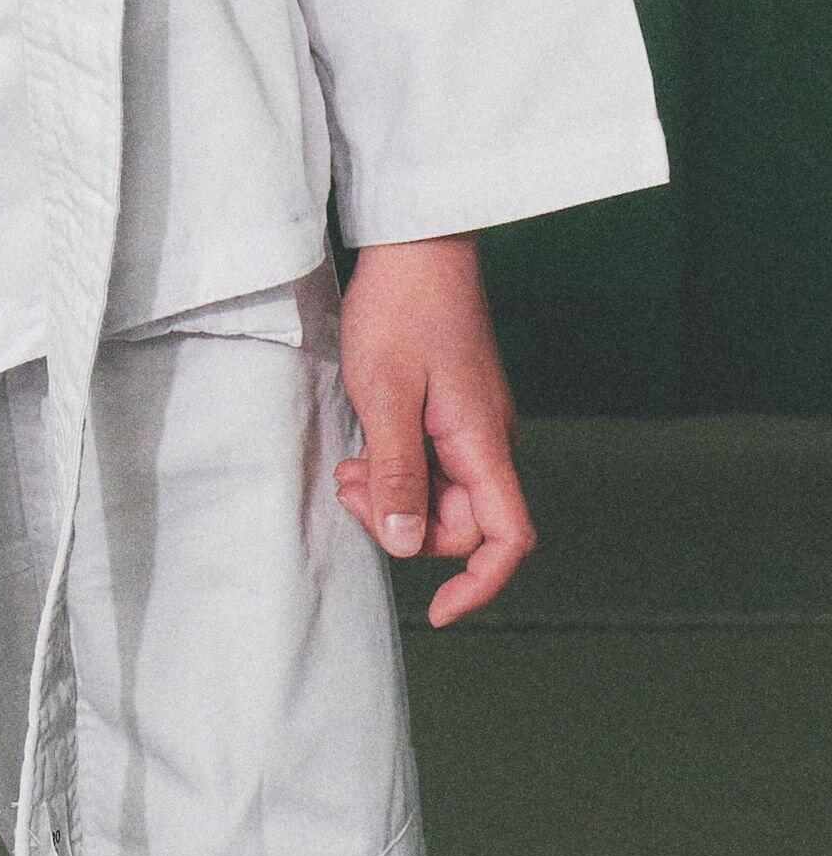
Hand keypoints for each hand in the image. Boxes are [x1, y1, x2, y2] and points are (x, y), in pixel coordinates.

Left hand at [337, 232, 533, 625]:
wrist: (416, 244)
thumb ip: (396, 473)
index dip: (479, 584)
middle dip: (407, 526)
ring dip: (395, 497)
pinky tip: (363, 448)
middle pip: (463, 524)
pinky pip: (433, 464)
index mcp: (484, 443)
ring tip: (348, 468)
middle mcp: (489, 441)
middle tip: (350, 489)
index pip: (507, 539)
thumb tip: (407, 545)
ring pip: (442, 495)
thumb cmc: (401, 310)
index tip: (438, 611)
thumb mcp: (384, 395)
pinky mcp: (454, 410)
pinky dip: (397, 469)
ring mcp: (474, 425)